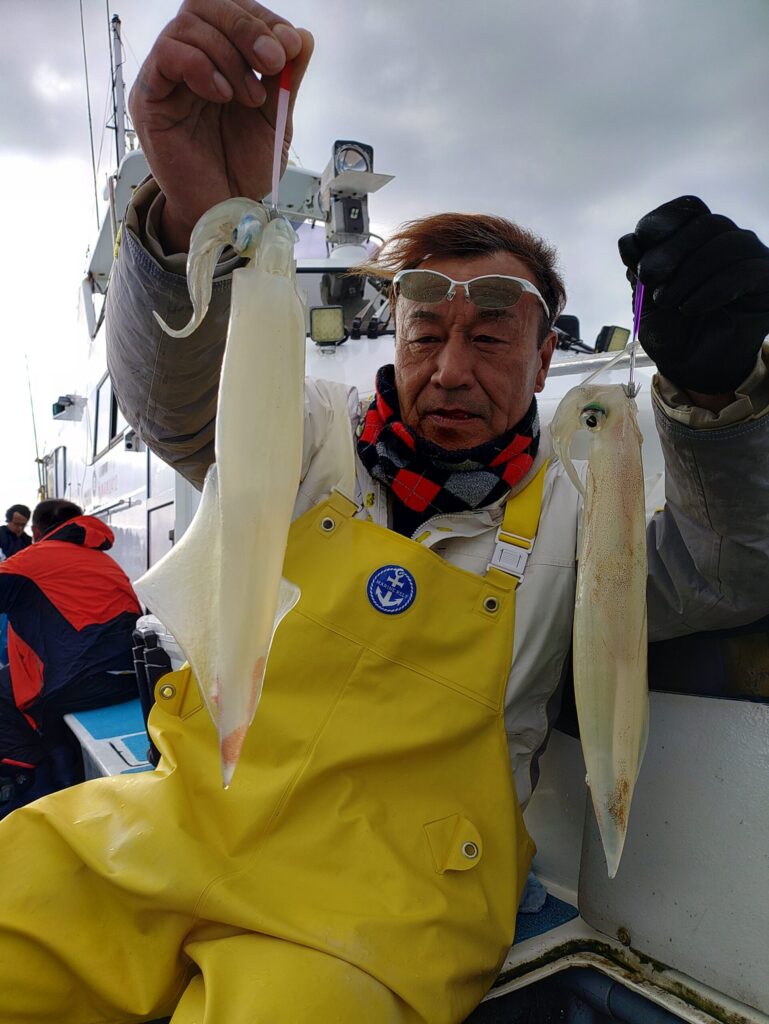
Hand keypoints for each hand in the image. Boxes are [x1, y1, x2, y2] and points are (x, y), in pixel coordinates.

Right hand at [130, 0, 313, 251]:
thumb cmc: (245, 168)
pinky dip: (200, 66)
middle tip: (273, 62)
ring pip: (188, 25)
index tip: (289, 47)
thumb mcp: (276, 118)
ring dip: (229, 55)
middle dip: (247, 27)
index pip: (231, 8)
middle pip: (205, 4)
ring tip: (250, 98)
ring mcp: (166, 77)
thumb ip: (286, 78)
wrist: (226, 209)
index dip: (261, 18)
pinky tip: (222, 95)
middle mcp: (189, 59)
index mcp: (219, 57)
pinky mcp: (149, 99)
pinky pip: (167, 56)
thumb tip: (302, 35)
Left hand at [618, 196, 768, 394]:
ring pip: (729, 243)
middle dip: (673, 248)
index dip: (666, 217)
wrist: (691, 368)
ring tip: (668, 301)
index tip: (642, 235)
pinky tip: (689, 308)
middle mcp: (728, 244)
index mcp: (697, 241)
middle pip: (708, 223)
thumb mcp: (645, 300)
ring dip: (691, 272)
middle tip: (649, 276)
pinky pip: (745, 272)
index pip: (689, 210)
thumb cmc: (671, 331)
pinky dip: (712, 289)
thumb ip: (638, 269)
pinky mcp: (766, 283)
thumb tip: (628, 240)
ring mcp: (751, 260)